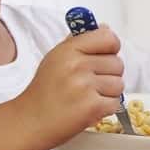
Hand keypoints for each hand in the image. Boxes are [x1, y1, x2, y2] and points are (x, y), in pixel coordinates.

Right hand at [18, 26, 124, 145]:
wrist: (29, 121)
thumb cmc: (45, 91)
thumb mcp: (56, 58)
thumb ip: (81, 41)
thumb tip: (106, 28)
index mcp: (69, 50)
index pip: (109, 38)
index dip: (111, 48)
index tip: (104, 56)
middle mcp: (77, 66)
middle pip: (118, 63)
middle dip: (108, 75)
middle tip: (88, 84)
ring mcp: (85, 86)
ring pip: (119, 84)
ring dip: (107, 93)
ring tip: (86, 97)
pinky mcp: (92, 107)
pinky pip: (116, 103)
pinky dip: (105, 108)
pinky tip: (87, 108)